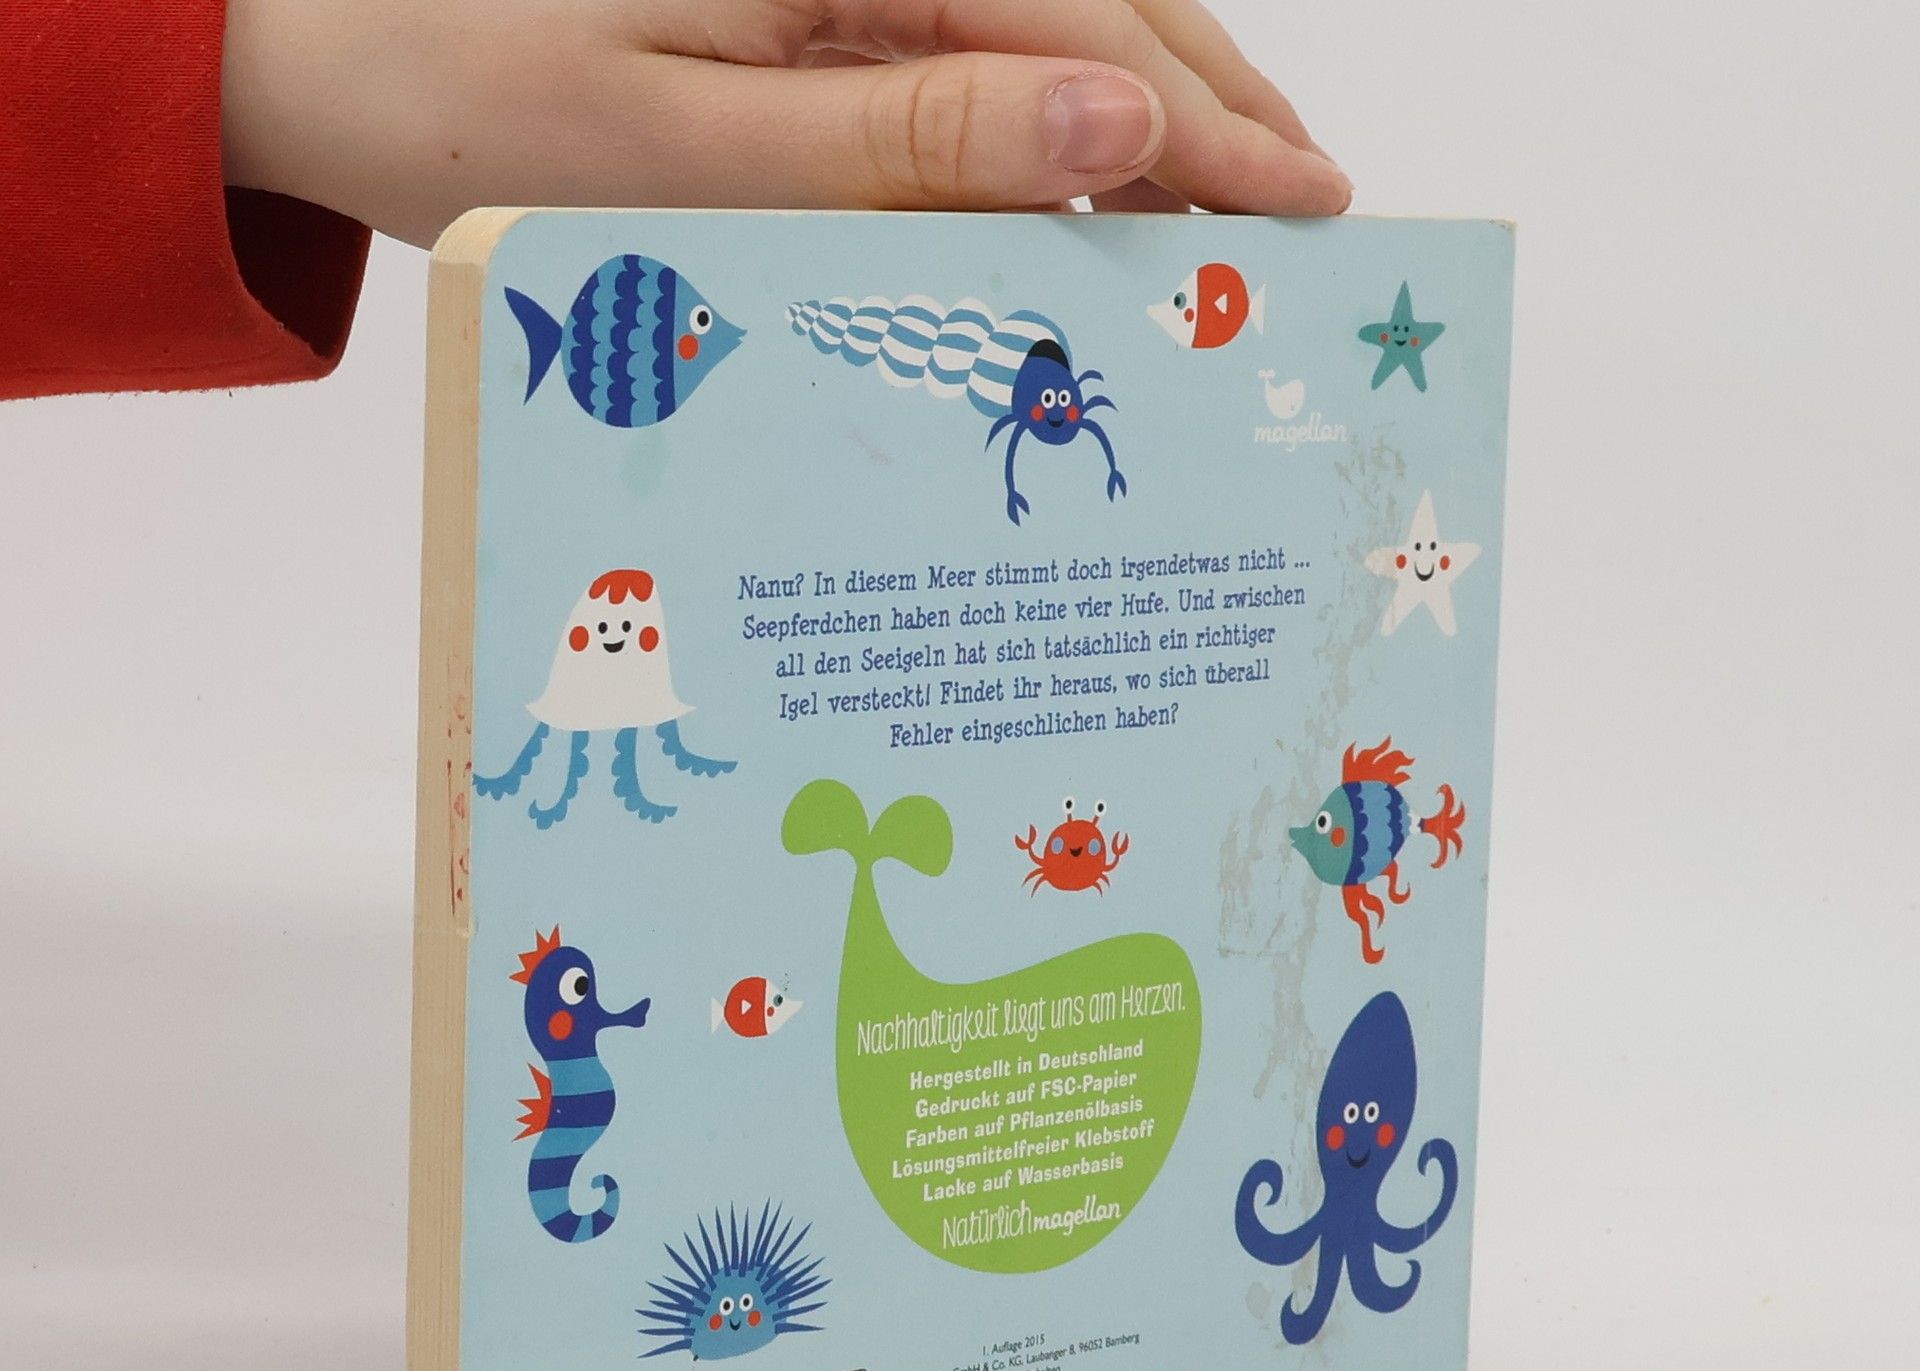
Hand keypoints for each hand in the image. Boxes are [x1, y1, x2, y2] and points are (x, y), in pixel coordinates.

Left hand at [220, 0, 1350, 247]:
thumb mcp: (691, 145)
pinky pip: (969, 44)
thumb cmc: (477, 106)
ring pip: (1046, 17)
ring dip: (1149, 102)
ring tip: (1235, 187)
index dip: (1202, 130)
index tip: (1302, 209)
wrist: (336, 55)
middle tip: (1305, 206)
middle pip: (1092, 1)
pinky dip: (1051, 110)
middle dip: (1210, 103)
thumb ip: (908, 139)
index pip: (1078, 34)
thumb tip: (1111, 133)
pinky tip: (1096, 169)